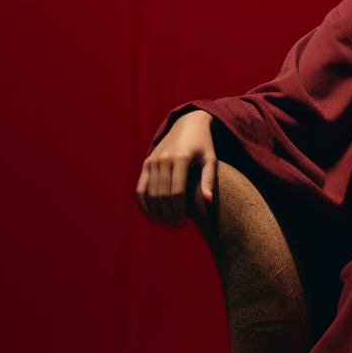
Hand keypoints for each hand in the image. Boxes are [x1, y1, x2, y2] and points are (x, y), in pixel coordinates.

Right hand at [136, 109, 216, 231]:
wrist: (188, 124)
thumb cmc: (203, 145)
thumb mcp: (211, 159)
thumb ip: (209, 179)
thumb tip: (208, 201)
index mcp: (180, 158)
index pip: (177, 192)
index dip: (179, 211)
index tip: (183, 225)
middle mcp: (163, 159)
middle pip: (162, 195)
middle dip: (167, 215)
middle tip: (174, 229)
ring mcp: (152, 161)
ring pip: (150, 193)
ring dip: (156, 212)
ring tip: (165, 224)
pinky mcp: (146, 163)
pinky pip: (140, 187)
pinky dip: (143, 203)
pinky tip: (151, 217)